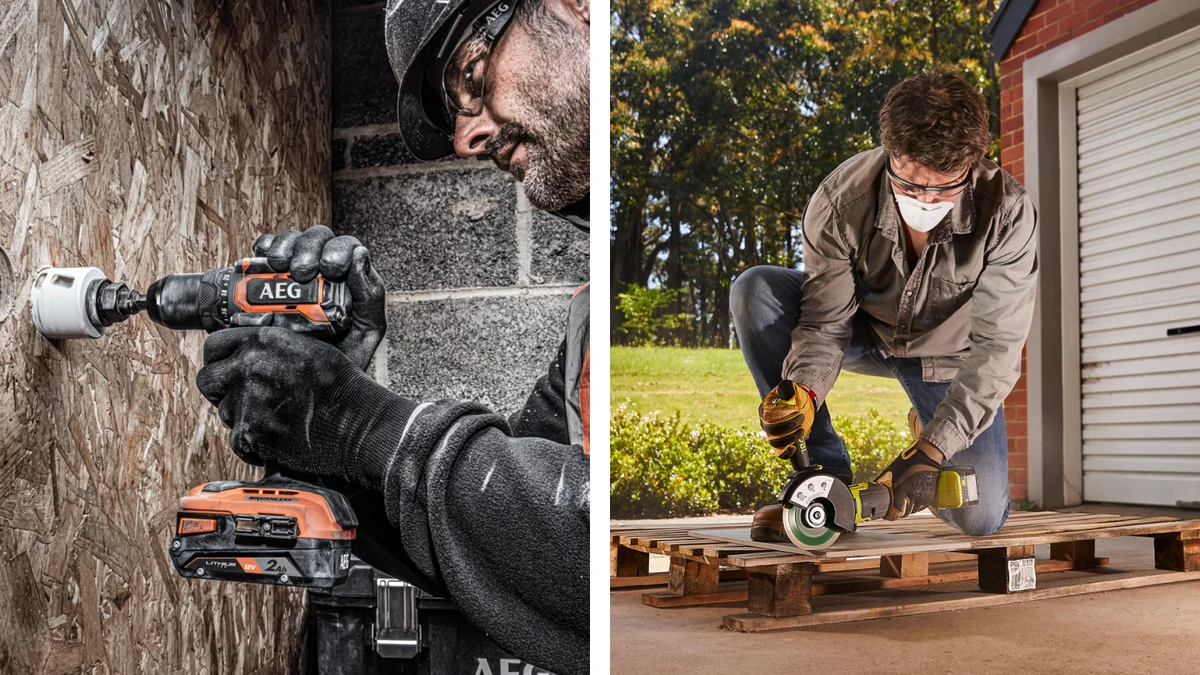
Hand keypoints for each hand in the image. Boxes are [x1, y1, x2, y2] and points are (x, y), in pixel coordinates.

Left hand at [195, 326, 365, 477]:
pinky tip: (277, 436)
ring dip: (242, 416)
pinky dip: (254, 443)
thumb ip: (274, 347)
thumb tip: (254, 351)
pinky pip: (238, 440)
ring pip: (224, 411)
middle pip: (208, 379)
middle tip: (240, 396)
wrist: (357, 423)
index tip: (225, 367)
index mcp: (263, 341)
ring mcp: (247, 401)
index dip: (219, 359)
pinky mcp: (251, 433)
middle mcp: (249, 367)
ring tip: (272, 418)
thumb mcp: (311, 348)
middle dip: (221, 389)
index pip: (215, 345)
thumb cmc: (343, 388)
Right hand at [253, 225, 385, 371]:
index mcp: (350, 279)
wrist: (299, 383)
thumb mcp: (365, 332)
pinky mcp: (269, 274)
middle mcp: (324, 269)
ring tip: (278, 265)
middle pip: (319, 238)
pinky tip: (264, 258)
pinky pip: (268, 247)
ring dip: (286, 246)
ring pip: (293, 239)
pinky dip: (265, 246)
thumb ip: (370, 297)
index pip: (348, 248)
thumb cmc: (337, 359)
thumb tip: (360, 256)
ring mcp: (296, 269)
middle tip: (301, 271)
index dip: (339, 250)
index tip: (330, 269)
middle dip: (309, 248)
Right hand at [758, 381, 816, 458]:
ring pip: (775, 442)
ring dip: (789, 438)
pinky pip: (779, 452)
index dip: (781, 415)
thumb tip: (786, 391)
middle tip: (802, 417)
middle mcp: (765, 423)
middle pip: (771, 430)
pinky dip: (786, 453)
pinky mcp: (781, 442)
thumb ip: (787, 387)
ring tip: (802, 429)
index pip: (767, 416)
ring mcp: (772, 434)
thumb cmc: (793, 396)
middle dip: (788, 426)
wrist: (799, 405)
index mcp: (764, 410)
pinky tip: (793, 448)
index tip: (795, 409)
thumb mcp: (790, 388)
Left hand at [876, 439, 944, 519]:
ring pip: (912, 511)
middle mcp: (915, 497)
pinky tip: (910, 498)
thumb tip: (874, 488)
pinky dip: (913, 506)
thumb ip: (884, 481)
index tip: (885, 514)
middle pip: (904, 514)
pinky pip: (919, 508)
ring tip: (900, 502)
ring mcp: (923, 499)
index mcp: (905, 491)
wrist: (927, 458)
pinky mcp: (929, 499)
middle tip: (891, 508)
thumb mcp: (892, 471)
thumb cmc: (908, 462)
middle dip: (897, 512)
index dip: (890, 515)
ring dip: (906, 509)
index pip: (897, 512)